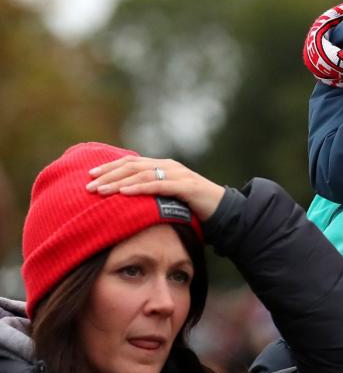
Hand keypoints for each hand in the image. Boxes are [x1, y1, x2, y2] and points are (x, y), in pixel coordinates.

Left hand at [85, 156, 224, 220]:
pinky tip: (124, 193)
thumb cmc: (194, 206)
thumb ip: (151, 193)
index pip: (130, 162)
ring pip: (142, 175)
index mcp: (163, 166)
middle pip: (132, 166)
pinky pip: (159, 185)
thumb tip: (125, 199)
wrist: (224, 210)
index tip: (89, 175)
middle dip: (108, 175)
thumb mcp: (168, 197)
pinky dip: (139, 188)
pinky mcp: (186, 186)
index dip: (109, 167)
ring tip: (100, 191)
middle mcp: (169, 166)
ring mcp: (178, 175)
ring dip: (118, 183)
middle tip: (88, 186)